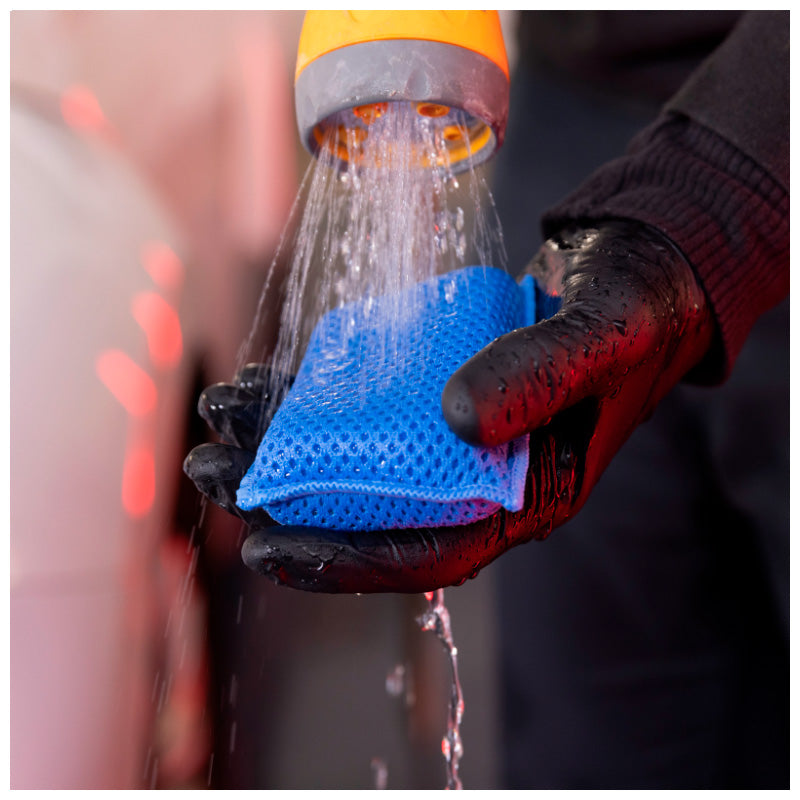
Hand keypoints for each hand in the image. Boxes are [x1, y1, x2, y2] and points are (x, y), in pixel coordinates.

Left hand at [184, 220, 712, 592]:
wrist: (639, 279)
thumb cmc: (633, 317)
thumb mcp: (597, 342)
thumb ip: (538, 377)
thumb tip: (457, 419)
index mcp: (527, 495)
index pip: (430, 550)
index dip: (345, 559)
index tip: (264, 545)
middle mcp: (482, 478)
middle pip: (374, 507)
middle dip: (286, 495)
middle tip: (206, 470)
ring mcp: (456, 438)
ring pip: (358, 456)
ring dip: (284, 441)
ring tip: (218, 415)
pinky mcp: (438, 394)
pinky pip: (369, 408)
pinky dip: (315, 397)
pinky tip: (265, 381)